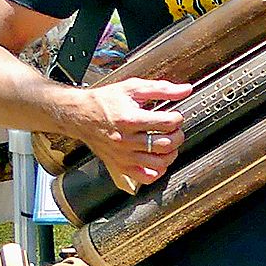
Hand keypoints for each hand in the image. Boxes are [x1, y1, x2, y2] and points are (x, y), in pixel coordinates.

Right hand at [69, 78, 190, 187]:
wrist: (79, 115)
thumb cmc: (104, 101)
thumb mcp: (132, 88)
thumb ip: (161, 89)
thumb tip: (185, 90)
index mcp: (130, 119)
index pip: (167, 123)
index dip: (178, 118)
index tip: (175, 116)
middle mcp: (126, 140)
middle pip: (165, 144)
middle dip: (178, 135)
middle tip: (175, 130)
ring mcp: (123, 155)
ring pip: (159, 163)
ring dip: (171, 153)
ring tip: (169, 144)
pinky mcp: (120, 165)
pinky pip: (145, 177)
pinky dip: (157, 171)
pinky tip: (158, 160)